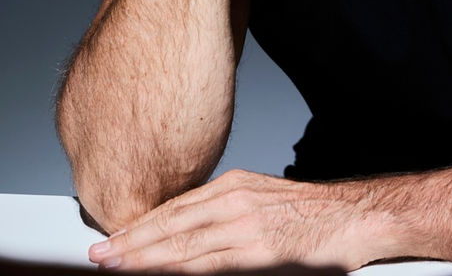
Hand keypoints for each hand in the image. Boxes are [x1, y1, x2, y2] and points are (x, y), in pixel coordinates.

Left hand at [87, 168, 383, 271]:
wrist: (353, 216)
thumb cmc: (312, 214)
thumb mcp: (262, 200)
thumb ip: (226, 214)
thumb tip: (189, 236)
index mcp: (234, 185)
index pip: (175, 207)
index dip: (141, 225)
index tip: (113, 238)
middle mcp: (234, 199)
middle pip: (171, 223)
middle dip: (131, 242)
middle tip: (98, 255)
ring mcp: (245, 225)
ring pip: (183, 244)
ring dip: (144, 258)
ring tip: (115, 266)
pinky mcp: (259, 251)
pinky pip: (210, 263)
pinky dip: (179, 269)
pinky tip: (159, 273)